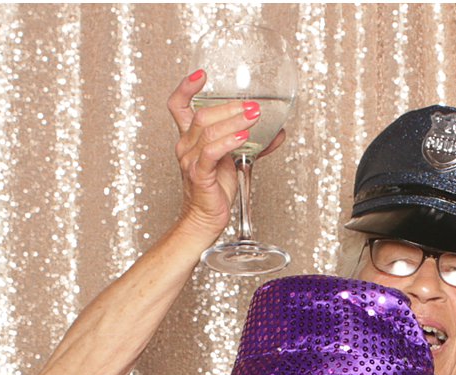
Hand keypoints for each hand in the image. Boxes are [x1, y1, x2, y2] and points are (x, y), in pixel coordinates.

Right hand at [167, 71, 286, 239]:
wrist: (204, 219)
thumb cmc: (214, 190)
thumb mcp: (233, 161)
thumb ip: (251, 144)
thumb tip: (277, 133)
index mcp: (189, 139)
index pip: (178, 106)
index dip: (186, 88)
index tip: (201, 75)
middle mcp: (185, 146)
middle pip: (202, 115)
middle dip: (229, 107)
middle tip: (253, 106)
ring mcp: (190, 160)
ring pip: (208, 130)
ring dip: (234, 120)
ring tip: (254, 116)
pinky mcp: (199, 174)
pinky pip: (212, 152)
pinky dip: (228, 141)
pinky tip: (243, 137)